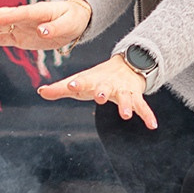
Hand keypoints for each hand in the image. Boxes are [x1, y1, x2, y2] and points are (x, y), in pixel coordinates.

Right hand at [0, 0, 92, 51]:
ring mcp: (21, 27)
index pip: (21, 14)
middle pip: (4, 16)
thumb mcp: (70, 24)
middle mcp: (26, 18)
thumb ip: (56, 28)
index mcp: (39, 12)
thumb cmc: (74, 19)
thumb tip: (42, 32)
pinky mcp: (20, 37)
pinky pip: (2, 38)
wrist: (74, 20)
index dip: (9, 17)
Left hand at [38, 56, 155, 128]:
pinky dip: (148, 115)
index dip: (76, 83)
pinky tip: (153, 126)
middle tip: (99, 96)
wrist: (125, 66)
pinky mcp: (135, 97)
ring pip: (125, 98)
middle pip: (104, 88)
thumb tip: (41, 91)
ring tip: (126, 115)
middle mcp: (108, 85)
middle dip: (102, 92)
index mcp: (92, 81)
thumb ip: (60, 89)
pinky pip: (143, 107)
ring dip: (126, 105)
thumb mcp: (79, 82)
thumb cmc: (96, 78)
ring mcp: (122, 91)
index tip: (70, 85)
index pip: (83, 81)